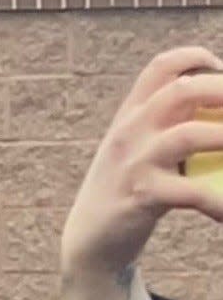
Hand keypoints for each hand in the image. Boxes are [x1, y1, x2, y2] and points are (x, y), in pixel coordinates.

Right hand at [61, 46, 222, 283]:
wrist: (89, 242)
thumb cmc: (124, 192)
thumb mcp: (136, 149)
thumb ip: (166, 126)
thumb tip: (214, 112)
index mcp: (131, 114)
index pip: (163, 66)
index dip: (197, 57)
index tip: (221, 69)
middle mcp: (131, 131)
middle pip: (183, 90)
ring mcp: (135, 162)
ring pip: (189, 135)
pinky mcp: (142, 196)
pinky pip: (191, 193)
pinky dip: (218, 202)